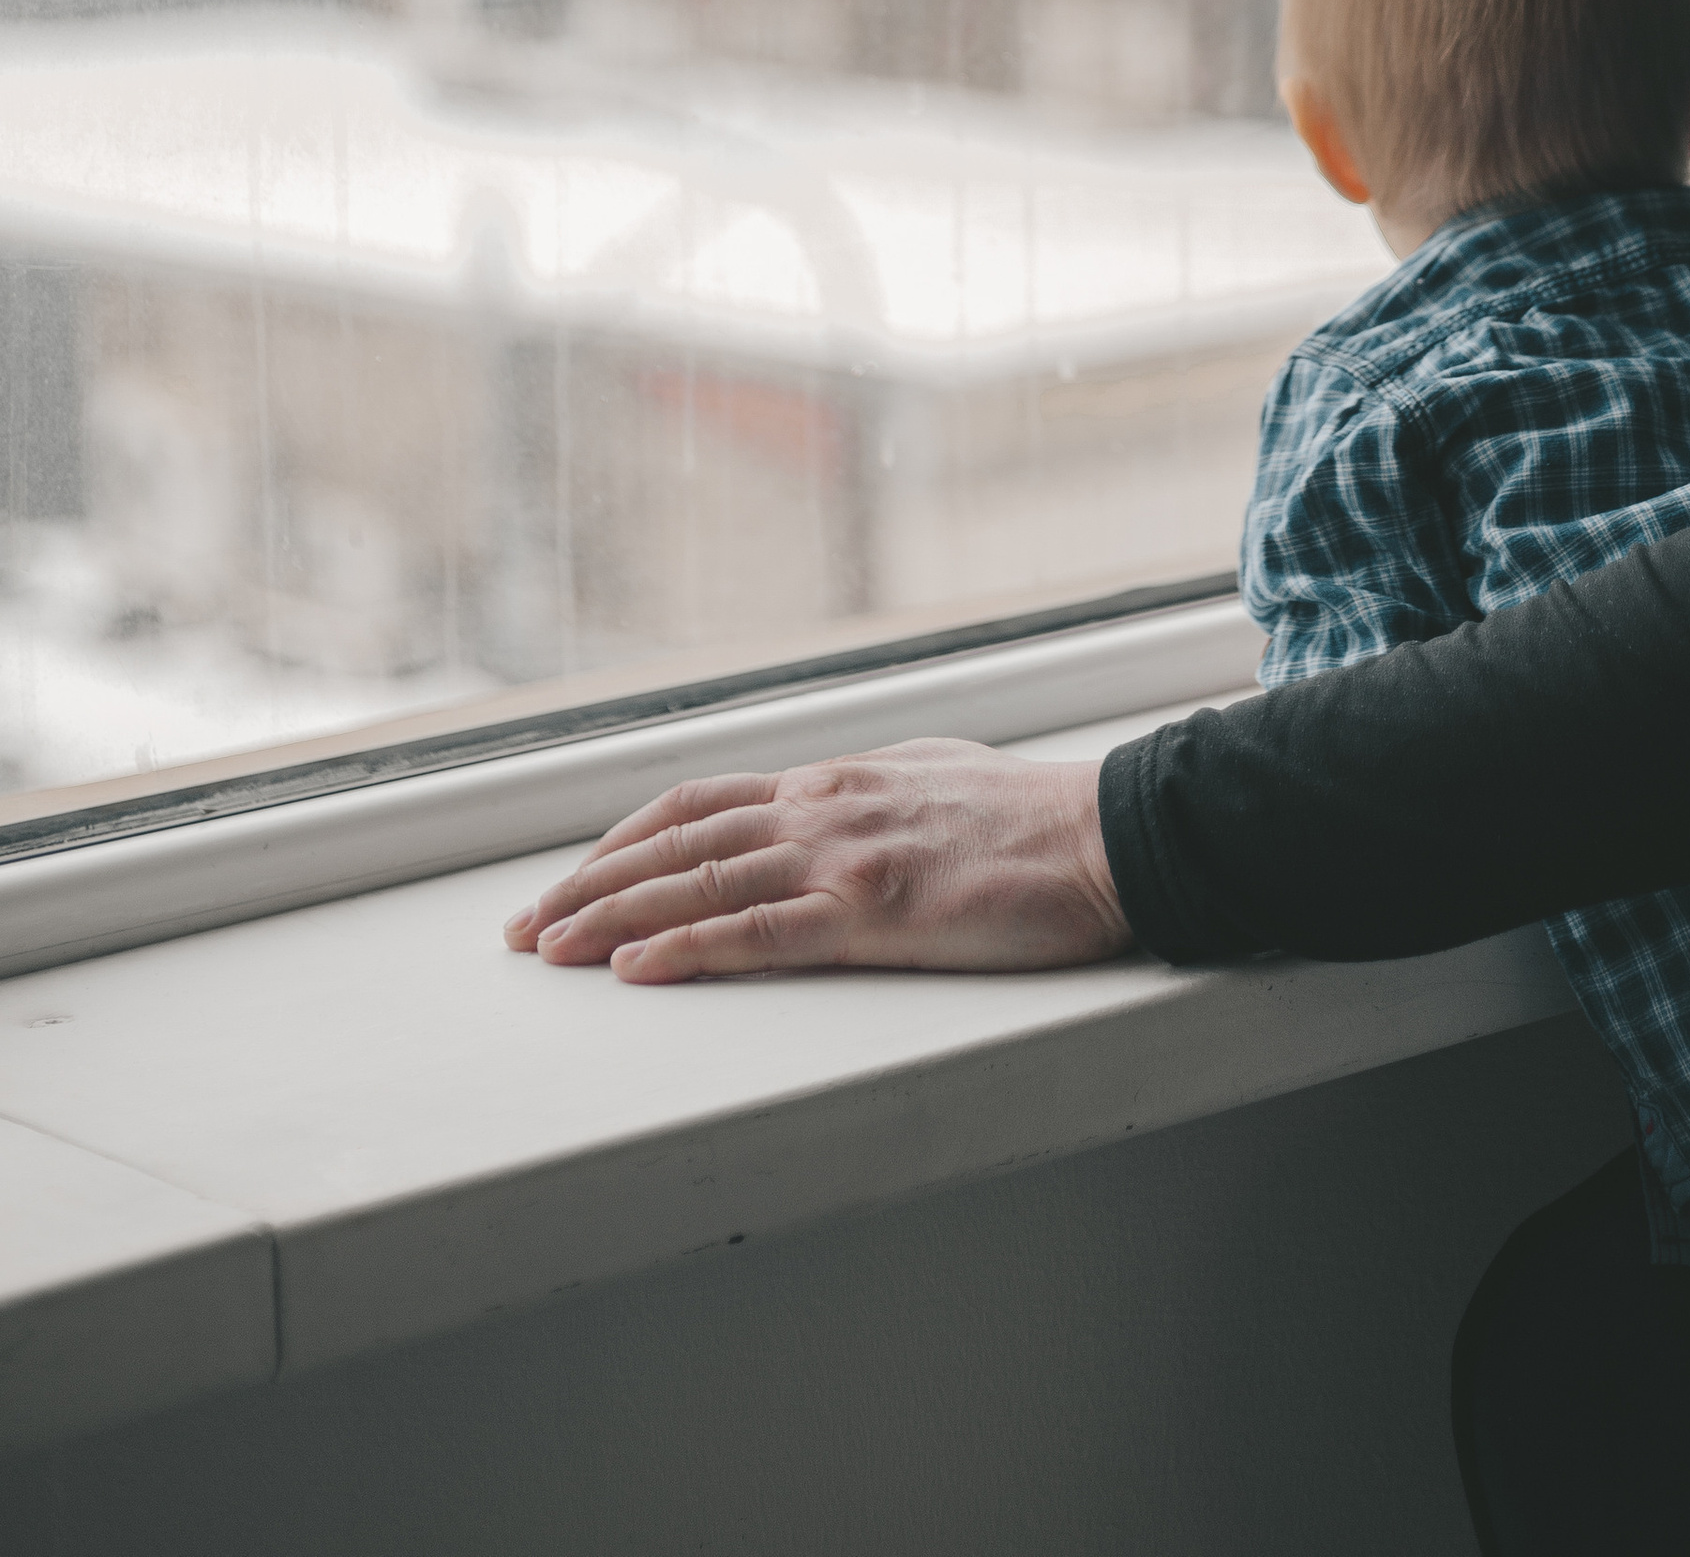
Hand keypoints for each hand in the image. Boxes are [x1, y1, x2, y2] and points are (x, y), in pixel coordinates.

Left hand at [500, 738, 1132, 981]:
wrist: (1106, 833)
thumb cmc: (1030, 817)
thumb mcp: (928, 782)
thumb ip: (864, 797)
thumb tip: (821, 809)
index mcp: (833, 780)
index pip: (697, 805)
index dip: (621, 844)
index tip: (569, 879)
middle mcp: (822, 807)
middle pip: (675, 844)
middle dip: (587, 887)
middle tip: (520, 930)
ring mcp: (844, 857)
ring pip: (698, 885)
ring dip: (610, 920)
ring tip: (546, 951)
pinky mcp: (874, 913)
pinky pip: (760, 933)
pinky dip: (688, 950)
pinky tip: (638, 970)